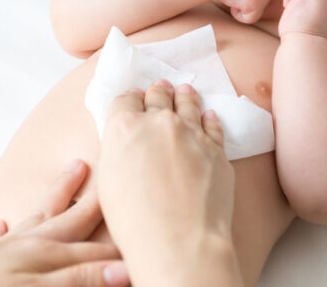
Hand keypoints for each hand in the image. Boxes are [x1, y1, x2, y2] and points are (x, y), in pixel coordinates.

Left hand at [0, 159, 127, 286]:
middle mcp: (31, 244)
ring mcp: (4, 248)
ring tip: (75, 168)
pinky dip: (3, 227)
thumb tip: (126, 268)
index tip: (145, 228)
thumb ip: (80, 278)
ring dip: (60, 194)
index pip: (98, 247)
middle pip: (73, 217)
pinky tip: (2, 221)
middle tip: (114, 168)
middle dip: (96, 198)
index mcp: (50, 253)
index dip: (123, 243)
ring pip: (40, 216)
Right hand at [98, 80, 237, 286]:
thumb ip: (120, 152)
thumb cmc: (136, 221)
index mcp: (125, 127)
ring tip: (186, 90)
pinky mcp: (216, 148)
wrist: (179, 239)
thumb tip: (129, 143)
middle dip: (157, 92)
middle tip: (160, 87)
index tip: (134, 98)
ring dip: (185, 96)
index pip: (125, 100)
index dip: (129, 98)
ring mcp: (192, 133)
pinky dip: (209, 119)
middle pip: (158, 97)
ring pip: (188, 104)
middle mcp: (159, 122)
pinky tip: (209, 116)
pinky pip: (213, 125)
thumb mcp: (109, 182)